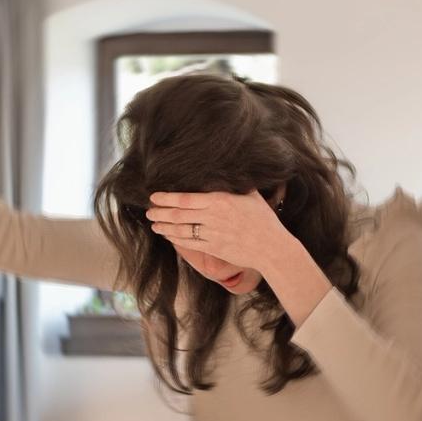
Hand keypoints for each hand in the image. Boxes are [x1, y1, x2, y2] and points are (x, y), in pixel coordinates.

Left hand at [146, 189, 292, 273]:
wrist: (272, 247)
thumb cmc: (264, 220)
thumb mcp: (251, 196)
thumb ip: (235, 185)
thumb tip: (226, 171)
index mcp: (221, 201)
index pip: (186, 199)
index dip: (167, 198)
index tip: (155, 196)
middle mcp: (213, 217)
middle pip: (179, 215)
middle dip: (160, 213)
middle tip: (149, 211)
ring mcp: (213, 235)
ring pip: (181, 230)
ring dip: (164, 227)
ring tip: (154, 224)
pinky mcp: (214, 249)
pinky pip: (189, 244)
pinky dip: (176, 240)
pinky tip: (169, 236)